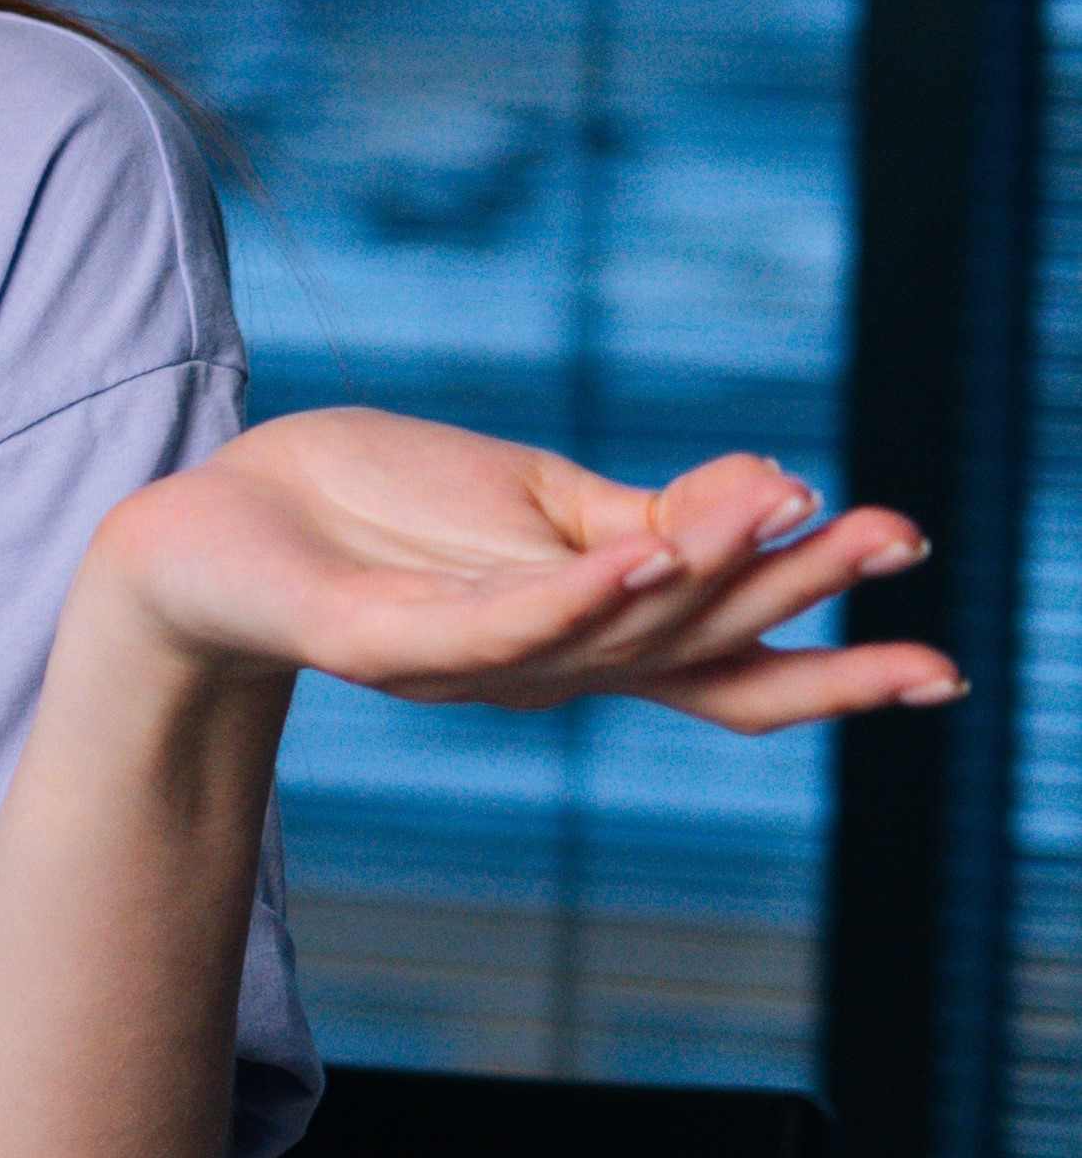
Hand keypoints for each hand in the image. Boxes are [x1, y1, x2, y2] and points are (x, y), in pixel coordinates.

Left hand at [90, 408, 958, 733]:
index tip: (944, 667)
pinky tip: (635, 556)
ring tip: (791, 512)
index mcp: (588, 635)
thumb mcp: (533, 501)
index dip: (832, 667)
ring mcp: (466, 665)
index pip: (731, 665)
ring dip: (704, 571)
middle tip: (895, 537)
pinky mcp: (384, 644)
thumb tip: (780, 488)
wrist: (213, 516)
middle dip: (798, 594)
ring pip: (612, 630)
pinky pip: (493, 626)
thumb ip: (646, 515)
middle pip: (694, 644)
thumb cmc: (371, 509)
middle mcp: (543, 669)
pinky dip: (570, 594)